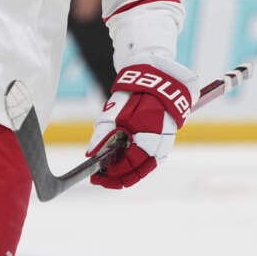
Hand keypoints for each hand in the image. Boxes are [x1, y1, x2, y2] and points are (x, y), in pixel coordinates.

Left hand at [86, 57, 197, 188]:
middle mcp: (160, 142)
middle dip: (118, 178)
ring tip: (108, 173)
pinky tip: (122, 163)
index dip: (113, 174)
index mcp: (148, 134)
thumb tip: (91, 155)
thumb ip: (104, 135)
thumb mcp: (115, 111)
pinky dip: (136, 164)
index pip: (130, 165)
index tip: (97, 177)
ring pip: (145, 167)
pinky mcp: (165, 140)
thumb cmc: (135, 92)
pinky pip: (150, 159)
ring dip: (127, 173)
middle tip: (100, 179)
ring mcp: (165, 142)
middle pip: (138, 171)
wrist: (158, 77)